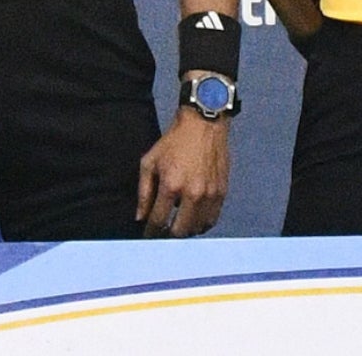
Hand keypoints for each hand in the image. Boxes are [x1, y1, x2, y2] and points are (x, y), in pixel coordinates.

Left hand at [136, 106, 229, 237]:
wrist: (204, 124)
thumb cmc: (175, 141)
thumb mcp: (150, 162)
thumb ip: (143, 192)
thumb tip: (140, 217)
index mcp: (171, 185)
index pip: (158, 220)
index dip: (150, 232)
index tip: (147, 236)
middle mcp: (192, 193)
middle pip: (179, 231)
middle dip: (167, 236)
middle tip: (161, 235)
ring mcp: (210, 194)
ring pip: (197, 228)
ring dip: (185, 231)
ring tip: (177, 227)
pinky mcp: (222, 192)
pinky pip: (212, 220)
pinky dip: (201, 225)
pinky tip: (193, 220)